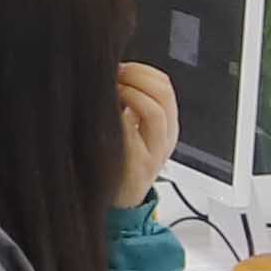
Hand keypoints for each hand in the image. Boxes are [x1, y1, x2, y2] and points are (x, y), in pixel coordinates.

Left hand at [111, 62, 178, 209]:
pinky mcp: (140, 164)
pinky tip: (104, 116)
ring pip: (154, 108)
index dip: (140, 70)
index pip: (163, 84)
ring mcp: (156, 150)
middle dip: (135, 76)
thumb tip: (111, 76)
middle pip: (162, 91)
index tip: (118, 69)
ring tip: (111, 95)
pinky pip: (133, 132)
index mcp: (167, 124)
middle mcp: (166, 135)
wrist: (121, 202)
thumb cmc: (121, 163)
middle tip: (112, 77)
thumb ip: (128, 106)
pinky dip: (119, 117)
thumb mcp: (131, 130)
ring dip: (129, 93)